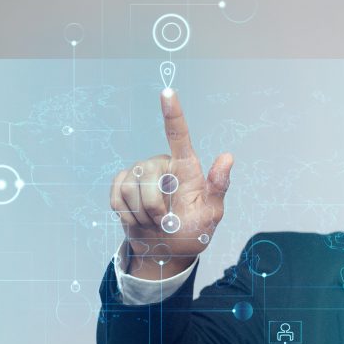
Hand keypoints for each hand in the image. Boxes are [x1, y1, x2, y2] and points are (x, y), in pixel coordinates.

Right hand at [110, 89, 234, 278]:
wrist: (166, 251)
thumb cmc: (194, 231)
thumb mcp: (211, 213)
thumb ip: (218, 187)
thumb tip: (227, 157)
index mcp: (186, 167)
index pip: (179, 136)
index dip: (173, 113)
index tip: (167, 92)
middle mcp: (162, 164)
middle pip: (148, 174)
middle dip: (154, 205)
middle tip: (165, 222)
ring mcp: (140, 173)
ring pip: (130, 188)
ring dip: (141, 214)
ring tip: (154, 222)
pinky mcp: (122, 184)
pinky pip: (116, 196)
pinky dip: (127, 215)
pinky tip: (138, 220)